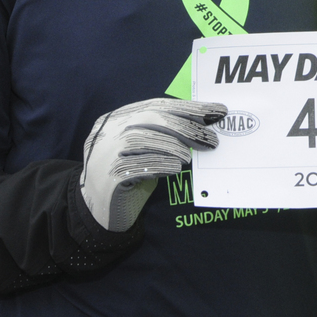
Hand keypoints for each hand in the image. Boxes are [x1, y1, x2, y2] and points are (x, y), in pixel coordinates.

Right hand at [78, 98, 226, 231]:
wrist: (99, 211)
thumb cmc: (129, 177)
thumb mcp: (144, 150)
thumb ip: (162, 135)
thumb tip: (203, 128)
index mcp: (117, 118)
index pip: (156, 105)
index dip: (188, 107)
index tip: (217, 111)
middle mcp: (107, 131)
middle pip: (150, 118)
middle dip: (185, 126)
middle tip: (212, 139)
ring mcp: (103, 153)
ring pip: (140, 139)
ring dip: (172, 145)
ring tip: (190, 156)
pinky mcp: (106, 177)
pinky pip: (134, 166)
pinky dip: (158, 164)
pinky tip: (175, 168)